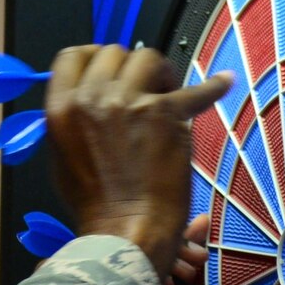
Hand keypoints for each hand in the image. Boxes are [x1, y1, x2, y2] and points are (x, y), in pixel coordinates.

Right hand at [46, 44, 232, 284]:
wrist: (124, 230)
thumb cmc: (95, 203)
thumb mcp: (63, 156)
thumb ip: (74, 119)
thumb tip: (92, 97)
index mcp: (61, 109)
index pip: (72, 57)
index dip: (94, 56)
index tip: (111, 67)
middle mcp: (91, 99)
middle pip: (113, 53)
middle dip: (131, 67)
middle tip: (145, 88)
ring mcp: (127, 103)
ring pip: (148, 58)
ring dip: (160, 73)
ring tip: (169, 94)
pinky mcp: (163, 113)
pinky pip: (196, 89)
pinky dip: (213, 87)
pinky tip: (223, 83)